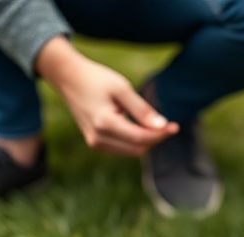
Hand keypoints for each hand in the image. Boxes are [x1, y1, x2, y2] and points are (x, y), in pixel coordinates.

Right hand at [36, 37, 177, 155]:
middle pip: (137, 149)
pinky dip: (134, 140)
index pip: (140, 138)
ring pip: (130, 151)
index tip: (175, 125)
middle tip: (168, 124)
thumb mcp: (121, 88)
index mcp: (104, 124)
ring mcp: (94, 143)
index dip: (160, 134)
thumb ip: (141, 109)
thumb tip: (162, 126)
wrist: (68, 78)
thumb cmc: (95, 79)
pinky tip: (141, 126)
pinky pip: (121, 148)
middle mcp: (97, 138)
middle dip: (155, 139)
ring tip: (155, 124)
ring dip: (145, 141)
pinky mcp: (94, 143)